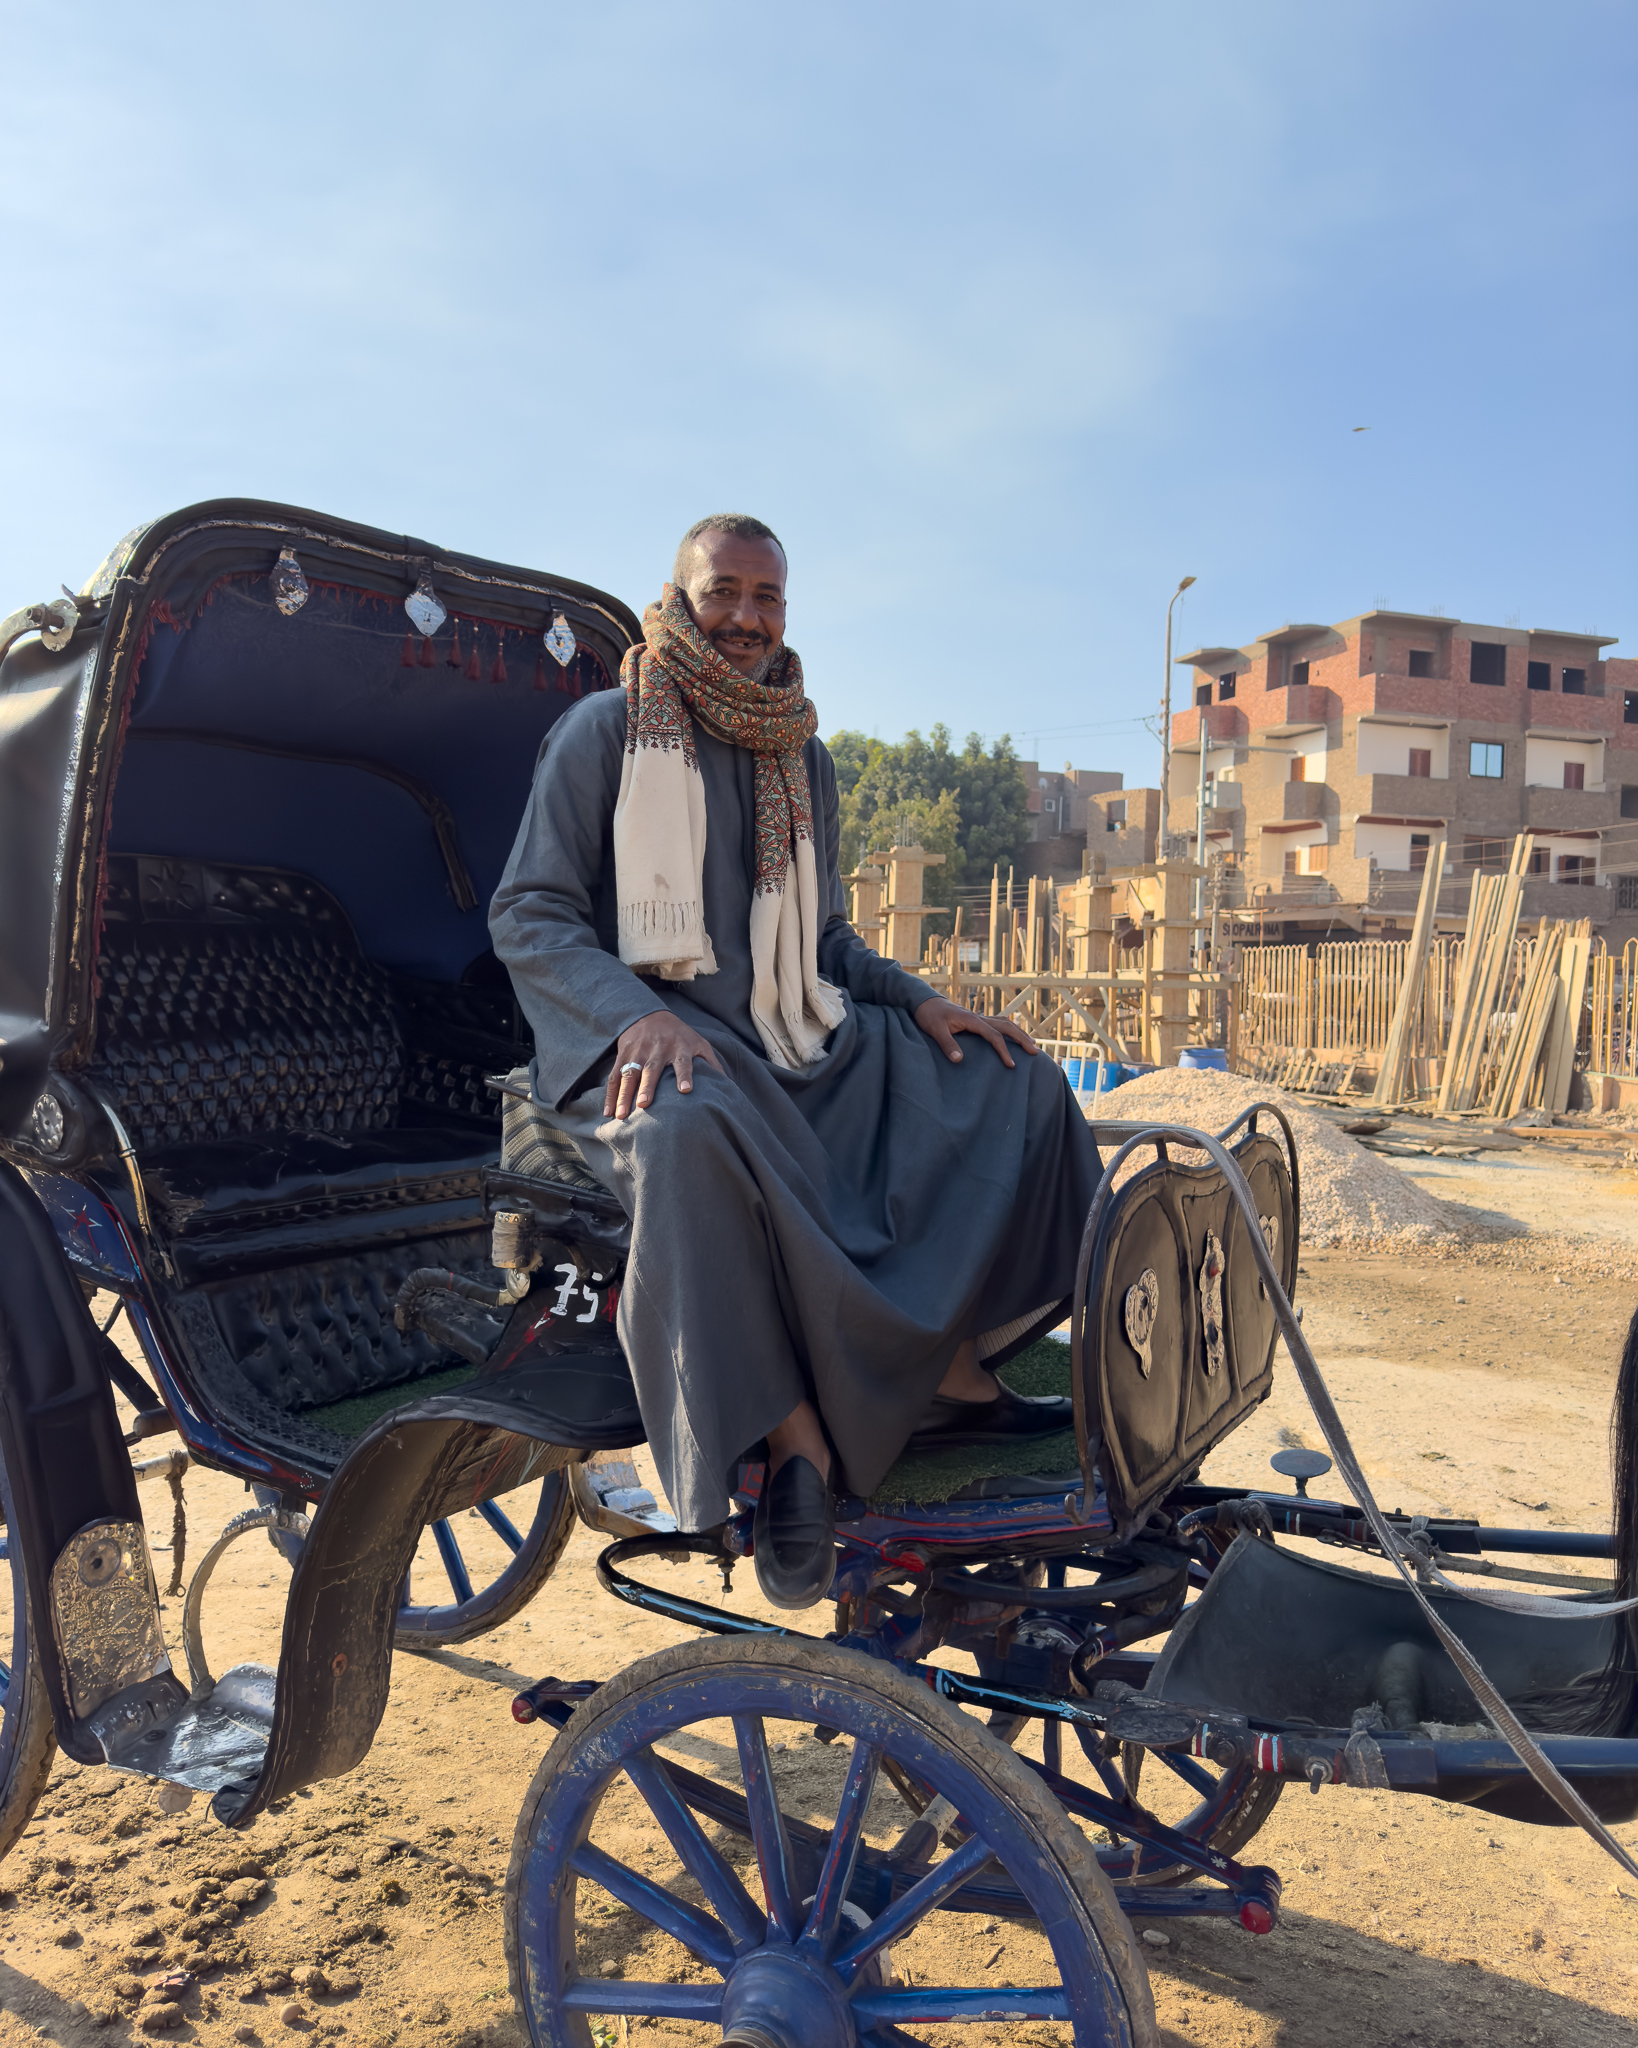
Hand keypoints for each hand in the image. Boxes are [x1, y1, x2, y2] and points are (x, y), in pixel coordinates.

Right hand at [604, 1009, 725, 1119]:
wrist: (649, 1015)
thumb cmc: (679, 1035)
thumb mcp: (699, 1043)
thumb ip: (712, 1064)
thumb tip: (728, 1086)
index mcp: (680, 1047)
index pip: (683, 1061)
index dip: (684, 1074)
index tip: (685, 1090)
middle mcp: (658, 1049)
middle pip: (651, 1069)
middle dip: (647, 1086)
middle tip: (643, 1105)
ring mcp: (638, 1052)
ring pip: (629, 1074)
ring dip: (624, 1095)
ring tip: (620, 1115)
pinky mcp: (623, 1055)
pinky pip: (615, 1075)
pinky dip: (610, 1094)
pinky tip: (607, 1111)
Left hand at [912, 996, 1037, 1068]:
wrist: (925, 1001)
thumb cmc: (929, 1015)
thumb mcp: (935, 1029)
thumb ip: (947, 1044)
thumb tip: (959, 1060)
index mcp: (972, 1020)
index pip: (993, 1036)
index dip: (1004, 1050)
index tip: (1011, 1065)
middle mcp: (979, 1017)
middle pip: (1007, 1027)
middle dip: (1022, 1039)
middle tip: (1035, 1052)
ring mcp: (978, 1018)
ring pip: (1005, 1023)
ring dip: (1019, 1033)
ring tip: (1032, 1045)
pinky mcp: (976, 1020)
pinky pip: (998, 1024)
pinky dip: (1009, 1030)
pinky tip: (1014, 1036)